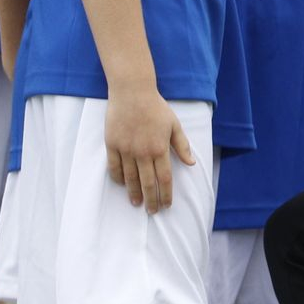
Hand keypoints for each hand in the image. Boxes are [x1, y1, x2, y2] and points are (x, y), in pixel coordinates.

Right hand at [103, 81, 195, 213]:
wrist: (132, 92)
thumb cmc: (156, 107)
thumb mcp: (174, 125)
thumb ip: (182, 145)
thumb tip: (191, 163)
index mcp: (160, 148)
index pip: (165, 178)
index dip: (166, 194)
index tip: (167, 204)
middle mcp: (143, 152)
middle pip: (148, 183)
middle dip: (151, 200)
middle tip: (152, 211)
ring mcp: (126, 150)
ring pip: (130, 179)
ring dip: (134, 193)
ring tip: (137, 203)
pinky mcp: (112, 145)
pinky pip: (114, 168)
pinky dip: (118, 179)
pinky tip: (122, 185)